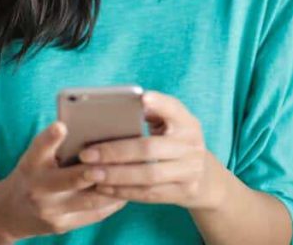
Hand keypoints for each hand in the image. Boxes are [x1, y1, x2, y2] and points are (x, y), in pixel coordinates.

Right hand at [0, 120, 127, 240]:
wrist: (10, 212)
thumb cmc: (31, 174)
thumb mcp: (34, 156)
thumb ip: (54, 144)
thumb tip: (90, 127)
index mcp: (31, 164)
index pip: (39, 148)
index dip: (50, 137)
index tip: (61, 125)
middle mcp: (38, 189)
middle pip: (70, 179)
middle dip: (93, 172)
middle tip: (114, 161)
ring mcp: (51, 211)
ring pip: (89, 200)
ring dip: (112, 188)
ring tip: (131, 175)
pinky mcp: (63, 226)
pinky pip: (94, 214)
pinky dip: (112, 202)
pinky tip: (126, 191)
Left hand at [79, 89, 228, 210]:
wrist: (206, 178)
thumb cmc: (175, 142)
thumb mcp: (171, 124)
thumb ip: (150, 114)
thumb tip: (114, 108)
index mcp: (187, 122)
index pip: (174, 108)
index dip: (159, 103)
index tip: (141, 98)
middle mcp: (191, 145)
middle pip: (149, 148)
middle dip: (115, 151)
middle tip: (87, 154)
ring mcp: (190, 171)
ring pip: (148, 175)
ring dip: (115, 175)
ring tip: (89, 173)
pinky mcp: (183, 192)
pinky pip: (149, 194)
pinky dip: (124, 191)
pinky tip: (103, 187)